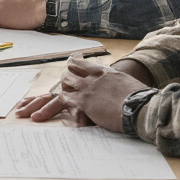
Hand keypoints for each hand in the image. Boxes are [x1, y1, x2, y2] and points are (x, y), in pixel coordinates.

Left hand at [18, 56, 148, 131]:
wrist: (142, 107)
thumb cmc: (144, 101)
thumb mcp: (131, 87)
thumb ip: (123, 86)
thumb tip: (130, 92)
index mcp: (106, 73)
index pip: (84, 64)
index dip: (76, 64)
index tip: (71, 63)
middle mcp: (93, 78)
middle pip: (70, 73)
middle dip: (63, 78)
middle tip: (56, 84)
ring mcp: (87, 89)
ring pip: (63, 85)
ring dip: (52, 93)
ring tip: (35, 104)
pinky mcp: (83, 102)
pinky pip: (61, 102)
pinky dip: (49, 109)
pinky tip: (38, 116)